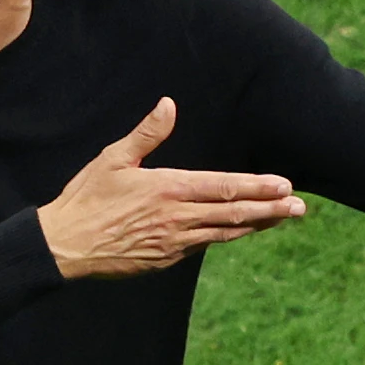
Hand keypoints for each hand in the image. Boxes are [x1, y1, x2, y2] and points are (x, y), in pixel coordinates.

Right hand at [36, 98, 305, 280]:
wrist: (64, 246)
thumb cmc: (85, 198)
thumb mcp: (112, 159)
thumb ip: (146, 134)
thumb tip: (169, 104)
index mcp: (166, 188)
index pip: (223, 188)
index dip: (257, 187)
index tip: (284, 185)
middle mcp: (175, 217)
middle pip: (233, 213)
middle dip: (270, 209)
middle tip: (300, 206)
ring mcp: (173, 243)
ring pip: (224, 232)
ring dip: (257, 225)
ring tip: (284, 217)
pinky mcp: (165, 260)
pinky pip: (202, 245)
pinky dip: (226, 236)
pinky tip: (242, 229)